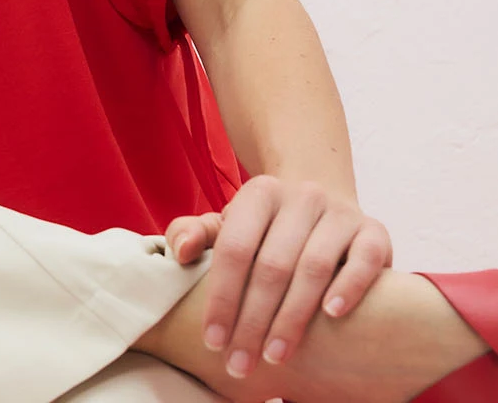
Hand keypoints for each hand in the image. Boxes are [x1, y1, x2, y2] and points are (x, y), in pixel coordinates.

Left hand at [163, 175, 391, 378]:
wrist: (324, 205)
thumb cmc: (266, 227)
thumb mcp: (226, 224)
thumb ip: (195, 233)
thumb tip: (180, 251)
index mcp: (260, 194)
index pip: (234, 250)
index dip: (222, 298)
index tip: (213, 340)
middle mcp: (302, 197)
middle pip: (272, 266)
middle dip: (253, 321)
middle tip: (241, 362)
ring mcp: (341, 213)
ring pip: (314, 268)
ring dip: (293, 317)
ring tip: (276, 354)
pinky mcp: (374, 231)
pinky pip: (364, 260)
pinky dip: (349, 287)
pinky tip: (331, 315)